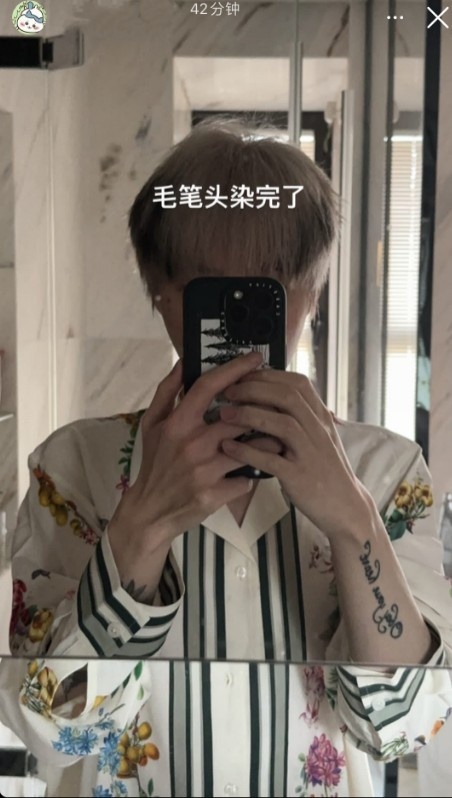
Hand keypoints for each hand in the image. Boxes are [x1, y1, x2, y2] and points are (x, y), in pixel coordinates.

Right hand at [115, 352, 264, 548]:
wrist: (149, 512)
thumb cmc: (154, 463)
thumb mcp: (152, 424)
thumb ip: (167, 391)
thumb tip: (184, 361)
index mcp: (177, 423)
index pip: (209, 386)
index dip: (234, 369)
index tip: (255, 358)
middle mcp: (192, 444)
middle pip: (240, 416)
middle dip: (262, 409)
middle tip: (277, 403)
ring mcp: (205, 471)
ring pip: (252, 448)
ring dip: (267, 440)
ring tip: (275, 435)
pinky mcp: (215, 494)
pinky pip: (247, 478)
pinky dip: (253, 472)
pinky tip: (255, 469)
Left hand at [219, 370, 372, 540]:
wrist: (345, 506)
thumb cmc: (325, 469)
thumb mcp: (318, 436)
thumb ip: (300, 416)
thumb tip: (271, 395)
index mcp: (321, 417)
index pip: (297, 383)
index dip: (268, 376)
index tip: (243, 376)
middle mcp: (319, 430)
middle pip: (287, 397)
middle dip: (254, 389)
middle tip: (228, 392)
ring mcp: (311, 453)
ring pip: (282, 424)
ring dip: (249, 415)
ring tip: (224, 414)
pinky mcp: (300, 477)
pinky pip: (271, 460)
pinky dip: (248, 452)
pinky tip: (228, 447)